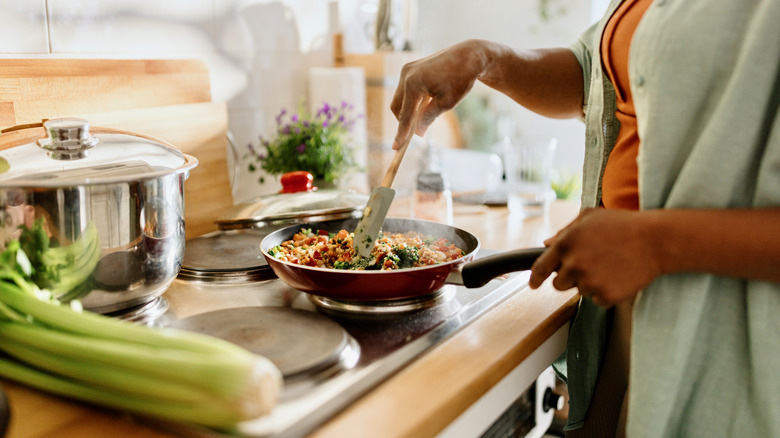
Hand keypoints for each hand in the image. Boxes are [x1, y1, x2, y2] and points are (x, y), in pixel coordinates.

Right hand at [390, 40, 487, 149]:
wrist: (468, 56)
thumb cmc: (461, 79)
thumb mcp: (447, 103)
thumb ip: (428, 118)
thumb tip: (417, 133)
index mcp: (414, 84)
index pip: (405, 115)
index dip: (401, 133)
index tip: (396, 148)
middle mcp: (406, 75)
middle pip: (396, 106)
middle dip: (403, 121)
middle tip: (412, 135)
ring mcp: (407, 70)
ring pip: (399, 98)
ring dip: (408, 110)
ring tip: (423, 117)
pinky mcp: (410, 68)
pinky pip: (405, 89)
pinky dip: (411, 100)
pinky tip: (425, 104)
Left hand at [528, 208, 664, 306]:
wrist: (656, 241)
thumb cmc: (624, 225)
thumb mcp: (590, 217)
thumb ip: (565, 231)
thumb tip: (547, 244)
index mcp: (566, 243)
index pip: (541, 267)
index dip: (535, 278)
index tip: (533, 284)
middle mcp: (574, 264)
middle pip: (559, 284)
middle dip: (570, 277)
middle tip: (591, 265)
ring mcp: (589, 281)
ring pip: (580, 291)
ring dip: (591, 283)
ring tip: (611, 265)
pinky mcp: (606, 296)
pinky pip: (598, 300)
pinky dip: (607, 292)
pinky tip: (619, 276)